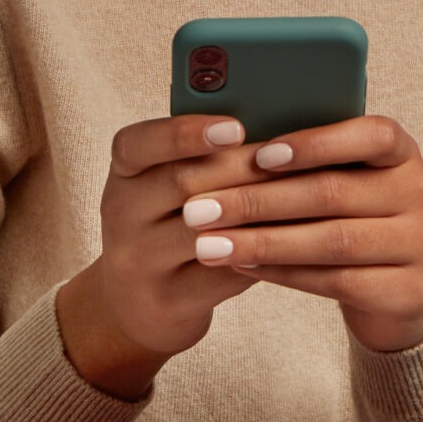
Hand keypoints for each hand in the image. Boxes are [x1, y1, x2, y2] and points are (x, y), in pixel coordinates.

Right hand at [54, 114, 276, 398]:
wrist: (136, 303)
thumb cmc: (170, 224)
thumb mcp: (167, 185)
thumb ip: (205, 155)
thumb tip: (276, 118)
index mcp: (124, 173)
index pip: (137, 144)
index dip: (185, 133)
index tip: (236, 127)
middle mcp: (121, 215)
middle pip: (181, 183)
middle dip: (242, 168)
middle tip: (292, 157)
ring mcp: (139, 263)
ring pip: (202, 233)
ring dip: (256, 212)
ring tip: (301, 194)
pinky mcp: (167, 301)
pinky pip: (221, 275)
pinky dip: (260, 255)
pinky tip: (293, 240)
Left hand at [184, 115, 422, 354]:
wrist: (403, 297)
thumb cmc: (358, 224)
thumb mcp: (348, 184)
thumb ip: (310, 165)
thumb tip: (228, 149)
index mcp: (404, 153)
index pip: (371, 134)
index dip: (315, 144)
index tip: (259, 156)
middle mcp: (422, 192)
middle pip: (334, 192)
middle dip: (259, 200)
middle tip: (200, 208)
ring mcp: (422, 244)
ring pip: (332, 241)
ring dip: (263, 242)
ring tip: (211, 244)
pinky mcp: (410, 291)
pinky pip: (337, 281)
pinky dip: (284, 273)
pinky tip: (244, 267)